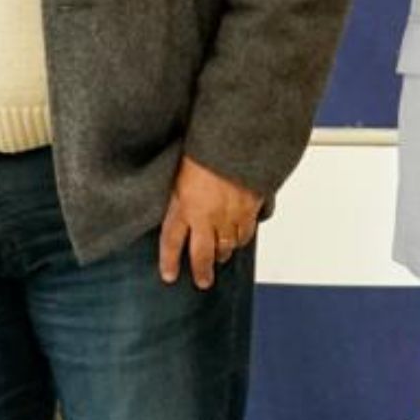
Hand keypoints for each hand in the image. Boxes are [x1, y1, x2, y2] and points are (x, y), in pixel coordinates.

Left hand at [155, 154, 261, 289]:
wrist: (238, 137)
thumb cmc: (207, 147)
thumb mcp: (180, 171)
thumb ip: (178, 196)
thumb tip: (176, 209)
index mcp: (184, 205)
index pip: (171, 242)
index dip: (169, 262)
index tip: (169, 275)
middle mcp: (207, 216)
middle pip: (202, 254)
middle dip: (202, 271)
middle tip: (203, 282)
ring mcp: (230, 216)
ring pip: (227, 247)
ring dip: (223, 254)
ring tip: (220, 257)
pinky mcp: (250, 210)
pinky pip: (246, 234)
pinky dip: (242, 239)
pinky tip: (239, 239)